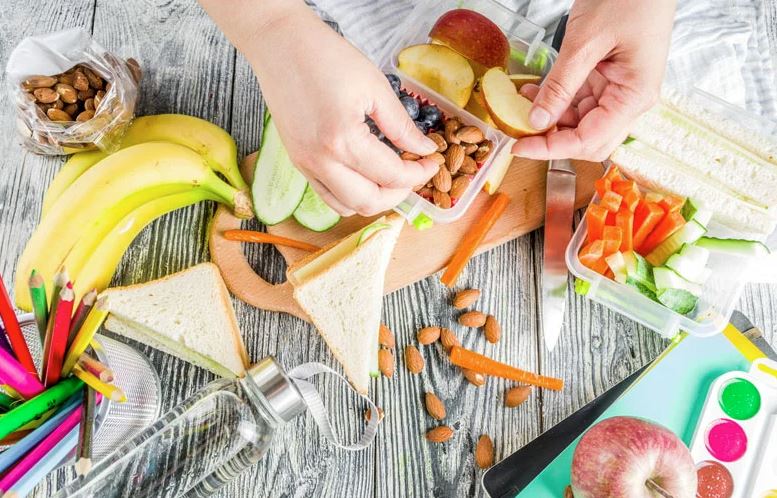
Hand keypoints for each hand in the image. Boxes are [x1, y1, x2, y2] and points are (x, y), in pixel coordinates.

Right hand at [201, 1, 437, 215]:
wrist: (280, 44)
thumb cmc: (326, 56)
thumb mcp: (374, 86)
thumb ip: (401, 125)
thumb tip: (425, 149)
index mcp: (342, 140)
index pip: (391, 175)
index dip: (419, 173)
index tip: (432, 161)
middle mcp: (320, 161)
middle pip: (369, 202)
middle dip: (400, 193)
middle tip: (415, 172)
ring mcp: (305, 165)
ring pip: (346, 206)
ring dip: (374, 199)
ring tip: (391, 175)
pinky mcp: (298, 162)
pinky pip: (327, 195)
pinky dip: (351, 195)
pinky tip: (366, 174)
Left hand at [512, 0, 675, 160]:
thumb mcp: (585, 42)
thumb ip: (560, 85)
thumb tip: (537, 121)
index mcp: (633, 97)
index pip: (588, 141)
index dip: (551, 149)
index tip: (520, 146)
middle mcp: (630, 100)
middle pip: (588, 140)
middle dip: (553, 140)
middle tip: (519, 133)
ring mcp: (620, 90)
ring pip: (581, 123)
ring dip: (551, 121)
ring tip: (521, 106)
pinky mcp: (609, 79)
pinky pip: (580, 102)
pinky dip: (556, 102)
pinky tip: (534, 94)